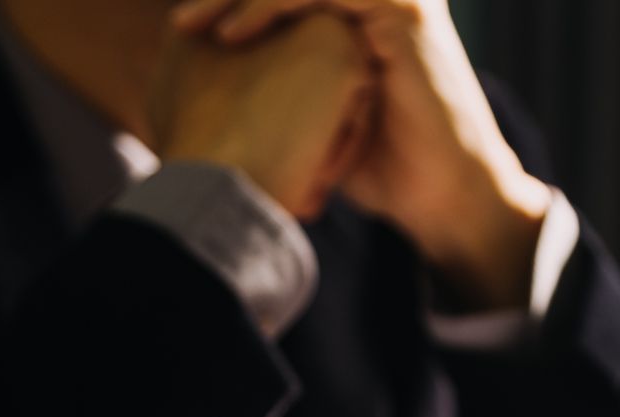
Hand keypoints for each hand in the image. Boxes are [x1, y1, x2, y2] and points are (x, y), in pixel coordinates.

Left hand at [172, 0, 552, 308]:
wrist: (441, 195)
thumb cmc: (381, 160)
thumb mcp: (315, 107)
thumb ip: (277, 72)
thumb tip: (205, 69)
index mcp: (360, 1)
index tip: (180, 25)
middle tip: (178, 23)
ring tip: (189, 26)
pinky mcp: (402, 10)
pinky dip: (269, 6)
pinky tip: (232, 35)